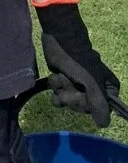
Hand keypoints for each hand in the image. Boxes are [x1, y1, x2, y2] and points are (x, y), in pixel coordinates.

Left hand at [36, 2, 120, 126]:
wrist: (59, 38)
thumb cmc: (78, 59)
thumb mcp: (91, 82)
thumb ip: (98, 103)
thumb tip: (103, 124)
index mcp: (108, 90)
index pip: (99, 111)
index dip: (86, 104)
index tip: (82, 93)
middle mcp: (95, 90)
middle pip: (82, 108)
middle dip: (71, 95)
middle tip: (69, 80)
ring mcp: (78, 87)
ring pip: (68, 102)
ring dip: (61, 89)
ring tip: (62, 75)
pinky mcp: (64, 82)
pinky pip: (58, 96)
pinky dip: (55, 87)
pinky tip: (54, 76)